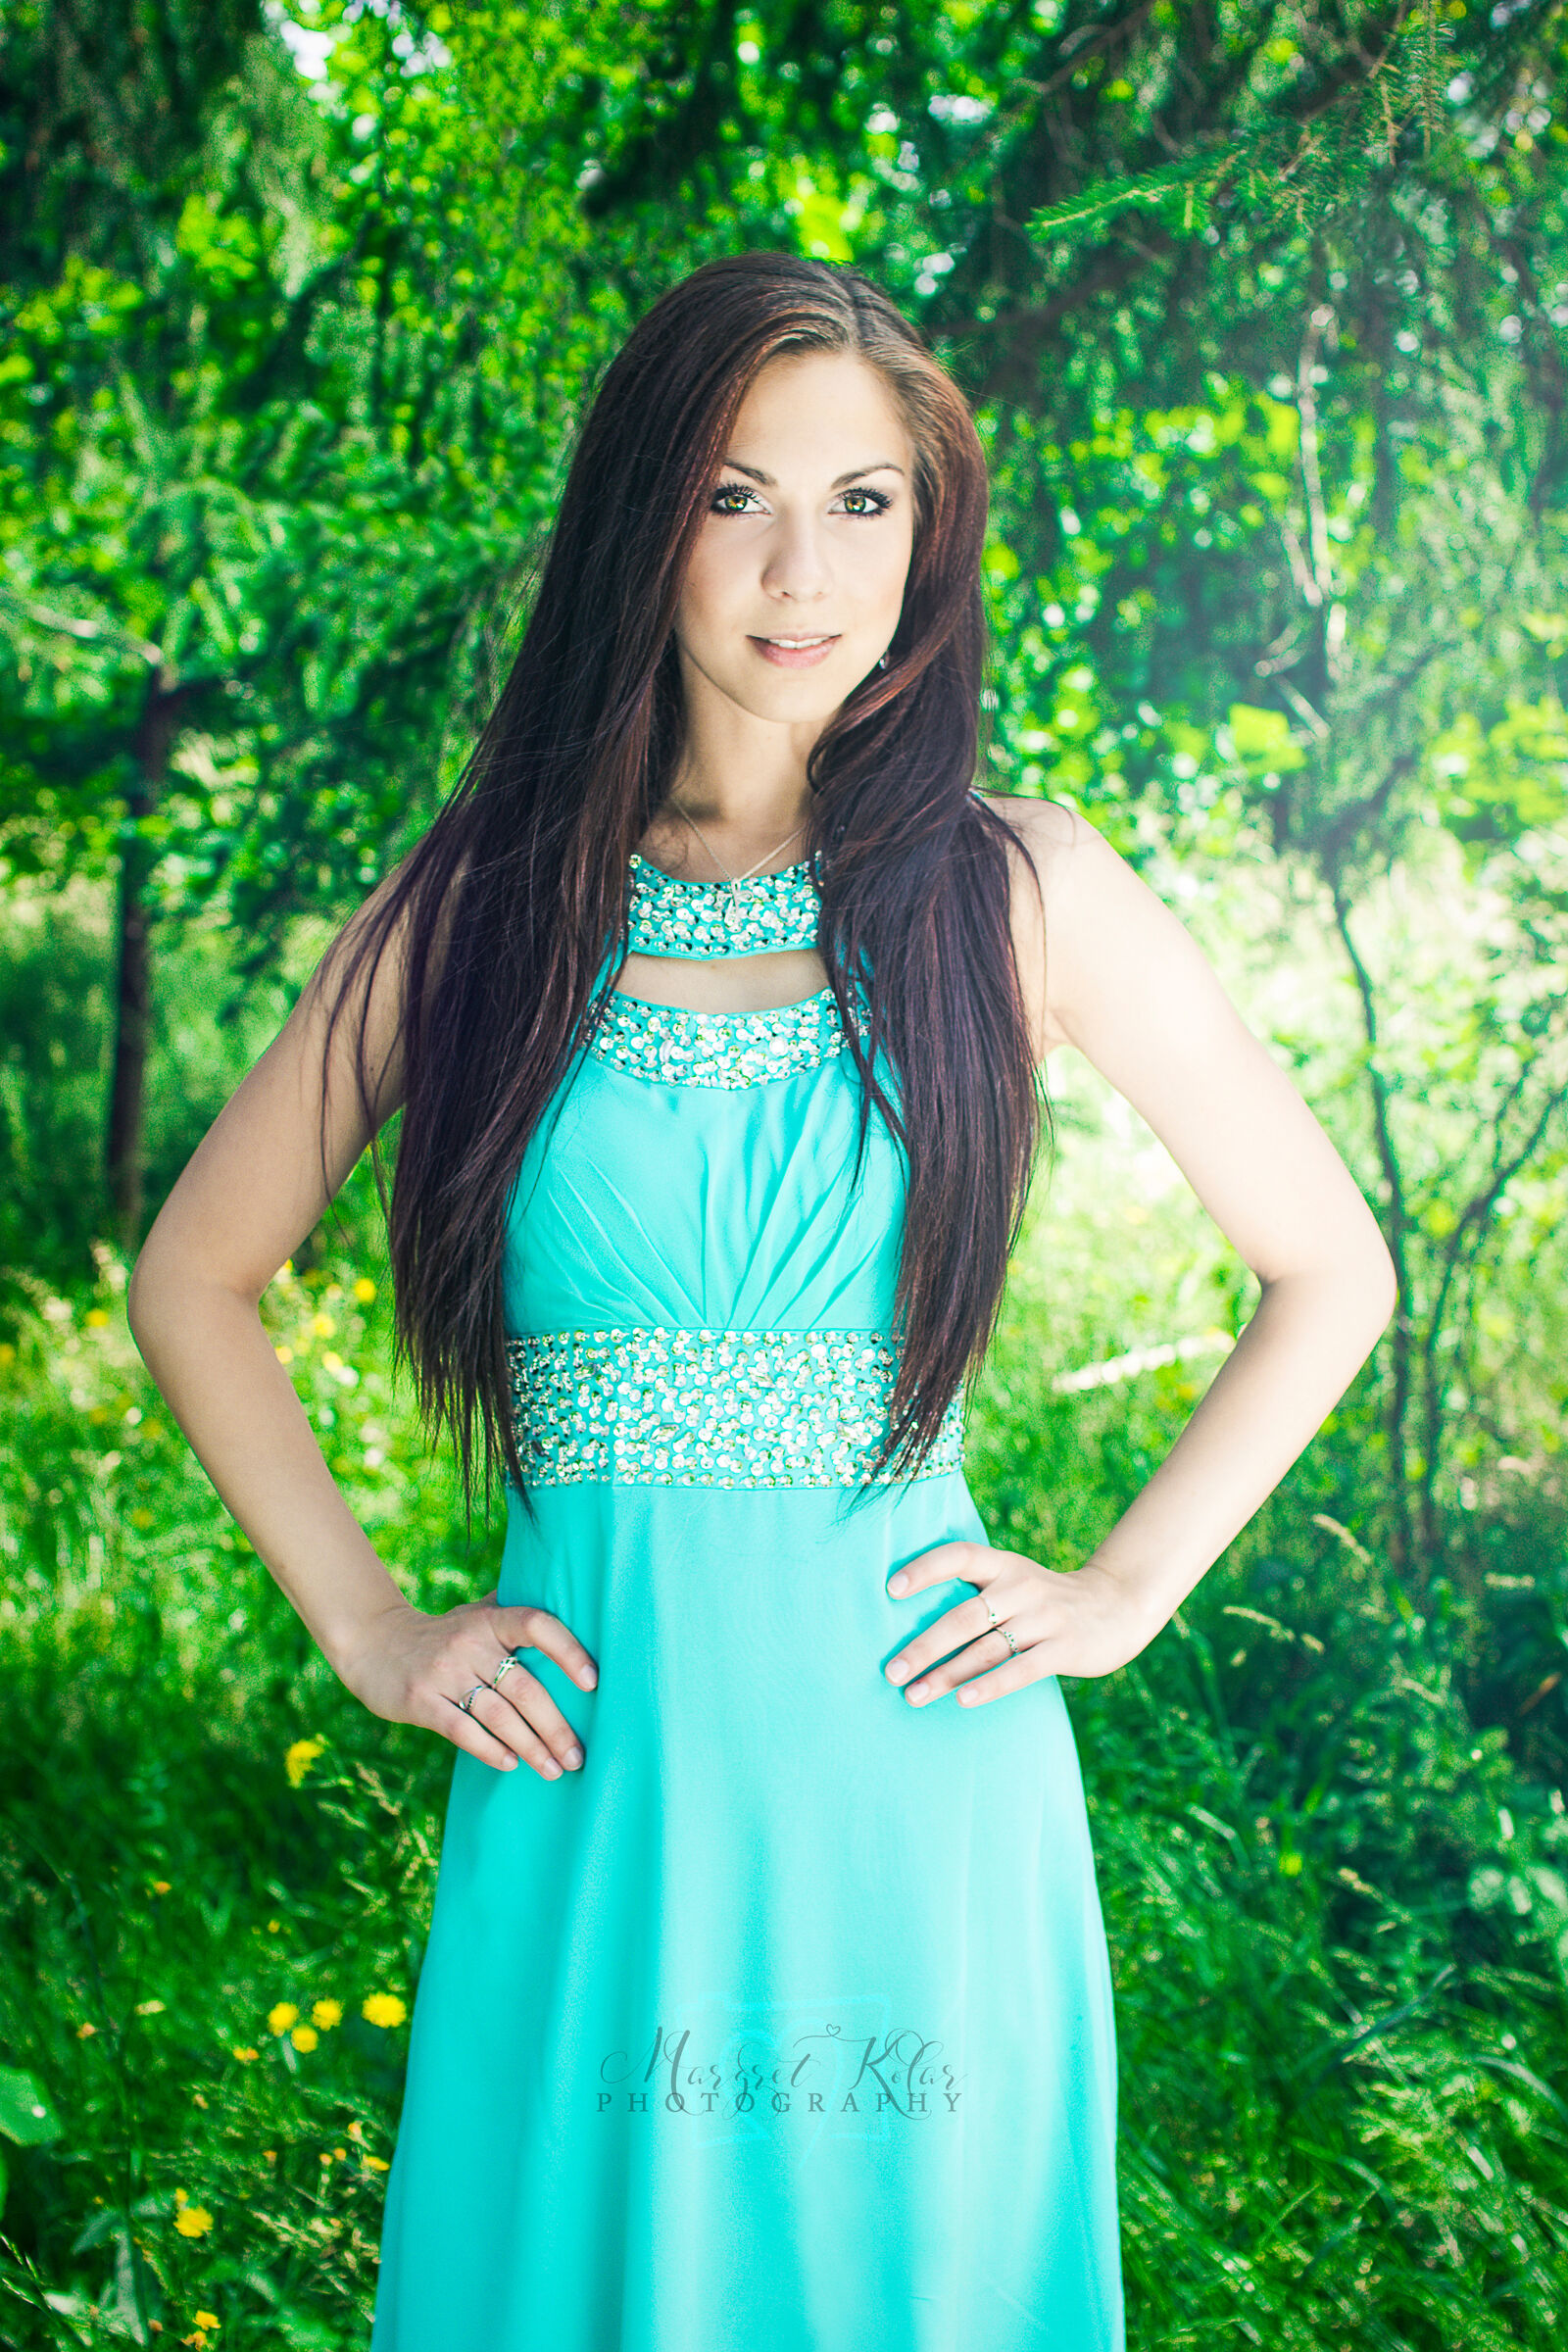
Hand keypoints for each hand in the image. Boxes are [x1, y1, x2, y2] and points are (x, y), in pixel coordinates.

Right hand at [333, 1588, 597, 1778]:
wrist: (373, 1643)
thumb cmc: (441, 1633)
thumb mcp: (473, 1613)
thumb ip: (511, 1612)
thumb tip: (570, 1608)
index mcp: (490, 1620)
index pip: (536, 1625)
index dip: (568, 1651)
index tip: (593, 1682)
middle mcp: (469, 1643)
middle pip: (524, 1688)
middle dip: (556, 1728)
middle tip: (578, 1756)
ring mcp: (444, 1673)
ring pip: (498, 1716)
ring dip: (531, 1747)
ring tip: (553, 1770)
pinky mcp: (421, 1701)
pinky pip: (462, 1731)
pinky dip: (490, 1750)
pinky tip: (511, 1764)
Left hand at [883, 1541, 1159, 1707]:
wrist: (1118, 1607)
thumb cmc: (1047, 1601)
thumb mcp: (1015, 1581)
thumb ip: (977, 1592)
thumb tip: (914, 1622)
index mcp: (1004, 1565)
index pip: (959, 1556)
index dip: (924, 1569)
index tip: (889, 1590)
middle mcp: (1021, 1587)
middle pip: (964, 1616)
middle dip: (923, 1646)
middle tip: (890, 1671)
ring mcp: (1044, 1618)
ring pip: (985, 1649)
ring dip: (946, 1675)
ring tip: (912, 1696)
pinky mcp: (1063, 1648)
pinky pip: (1020, 1670)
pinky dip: (989, 1686)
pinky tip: (962, 1700)